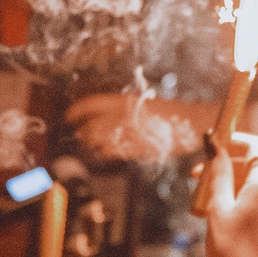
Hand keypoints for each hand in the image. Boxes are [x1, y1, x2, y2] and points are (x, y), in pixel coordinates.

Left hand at [66, 91, 209, 165]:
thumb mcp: (142, 107)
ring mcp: (124, 131)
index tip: (67, 118)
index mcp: (121, 100)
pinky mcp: (132, 148)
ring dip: (89, 148)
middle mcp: (119, 114)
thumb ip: (121, 113)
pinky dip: (103, 156)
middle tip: (79, 139)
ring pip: (94, 143)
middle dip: (81, 135)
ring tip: (90, 151)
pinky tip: (105, 156)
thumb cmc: (168, 116)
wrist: (190, 123)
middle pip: (87, 127)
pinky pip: (109, 154)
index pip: (88, 104)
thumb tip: (100, 122)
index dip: (74, 112)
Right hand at [204, 141, 257, 256]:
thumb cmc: (228, 251)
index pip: (257, 145)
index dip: (236, 142)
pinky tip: (243, 227)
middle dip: (235, 171)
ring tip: (222, 210)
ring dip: (248, 192)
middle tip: (205, 181)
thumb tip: (214, 142)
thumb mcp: (217, 207)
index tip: (218, 147)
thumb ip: (219, 171)